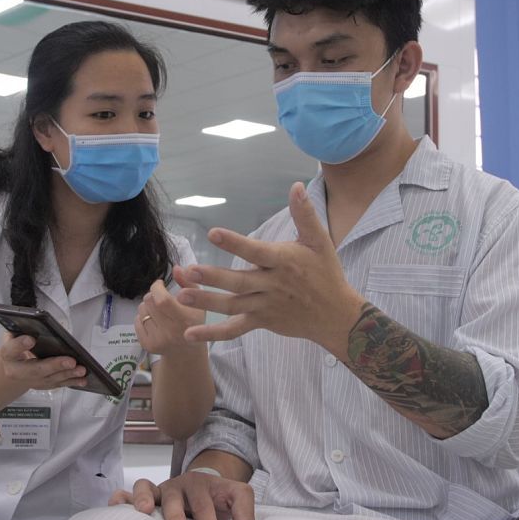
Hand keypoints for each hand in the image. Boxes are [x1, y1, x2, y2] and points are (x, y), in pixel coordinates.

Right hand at [0, 333, 86, 389]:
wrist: (12, 367)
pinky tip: (82, 379)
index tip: (30, 339)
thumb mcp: (12, 334)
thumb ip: (19, 330)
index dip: (20, 345)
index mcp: (8, 355)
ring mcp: (31, 381)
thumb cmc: (15, 348)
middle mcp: (17, 372)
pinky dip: (71, 382)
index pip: (11, 349)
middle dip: (55, 365)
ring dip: (68, 375)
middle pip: (36, 369)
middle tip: (70, 361)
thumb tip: (33, 324)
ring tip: (81, 369)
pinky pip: (58, 384)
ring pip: (50, 379)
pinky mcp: (43, 385)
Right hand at [109, 472, 253, 519]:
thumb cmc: (218, 496)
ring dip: (145, 499)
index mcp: (203, 485)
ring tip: (145, 512)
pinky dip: (122, 498)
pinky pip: (128, 493)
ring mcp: (160, 490)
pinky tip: (116, 506)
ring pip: (147, 488)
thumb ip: (243, 513)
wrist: (205, 484)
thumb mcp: (236, 496)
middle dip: (176, 518)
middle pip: (175, 498)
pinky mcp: (145, 496)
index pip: (206, 504)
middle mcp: (179, 485)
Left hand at [135, 269, 205, 354]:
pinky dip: (143, 316)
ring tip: (159, 311)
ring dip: (147, 305)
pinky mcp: (147, 345)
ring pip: (141, 310)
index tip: (160, 284)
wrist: (186, 352)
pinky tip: (154, 321)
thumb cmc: (193, 322)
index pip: (162, 300)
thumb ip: (188, 283)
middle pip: (149, 301)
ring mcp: (157, 340)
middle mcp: (171, 332)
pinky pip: (136, 321)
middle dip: (153, 294)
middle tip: (161, 297)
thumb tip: (176, 268)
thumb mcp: (198, 302)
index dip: (157, 288)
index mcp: (185, 320)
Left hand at [175, 182, 364, 349]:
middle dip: (213, 277)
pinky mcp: (261, 321)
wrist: (336, 316)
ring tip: (182, 295)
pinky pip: (234, 329)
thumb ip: (305, 214)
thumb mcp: (320, 241)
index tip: (212, 233)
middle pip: (239, 282)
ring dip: (207, 301)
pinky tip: (189, 334)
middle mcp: (272, 285)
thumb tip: (296, 186)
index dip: (234, 242)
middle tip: (189, 271)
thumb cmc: (327, 274)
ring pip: (232, 305)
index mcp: (284, 262)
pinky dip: (213, 333)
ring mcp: (265, 306)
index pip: (255, 251)